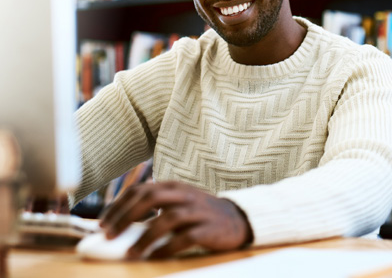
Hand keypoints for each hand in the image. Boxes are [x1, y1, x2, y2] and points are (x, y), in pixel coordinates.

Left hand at [99, 181, 251, 258]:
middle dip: (126, 216)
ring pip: (167, 218)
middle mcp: (185, 195)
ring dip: (145, 237)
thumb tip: (119, 224)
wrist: (237, 219)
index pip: (140, 189)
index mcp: (174, 186)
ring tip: (131, 253)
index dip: (118, 205)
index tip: (102, 223)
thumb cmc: (200, 213)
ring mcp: (198, 211)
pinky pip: (186, 238)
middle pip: (150, 198)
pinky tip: (156, 256)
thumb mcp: (179, 202)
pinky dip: (168, 247)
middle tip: (109, 235)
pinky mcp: (209, 229)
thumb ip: (155, 206)